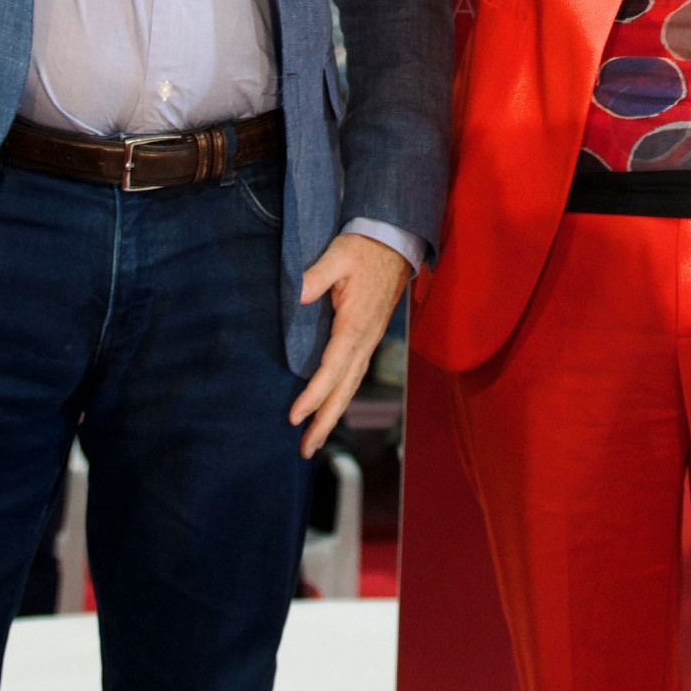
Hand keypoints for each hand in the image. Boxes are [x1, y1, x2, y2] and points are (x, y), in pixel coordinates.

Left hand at [290, 232, 409, 458]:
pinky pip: (354, 375)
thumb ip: (317, 275)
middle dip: (324, 421)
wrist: (396, 241)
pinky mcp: (367, 338)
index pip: (332, 368)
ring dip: (332, 415)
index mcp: (355, 324)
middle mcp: (364, 340)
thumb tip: (298, 294)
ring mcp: (369, 341)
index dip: (314, 395)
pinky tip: (328, 409)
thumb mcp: (338, 255)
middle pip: (344, 389)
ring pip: (350, 386)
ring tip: (312, 440)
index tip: (294, 416)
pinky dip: (340, 397)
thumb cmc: (364, 247)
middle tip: (304, 449)